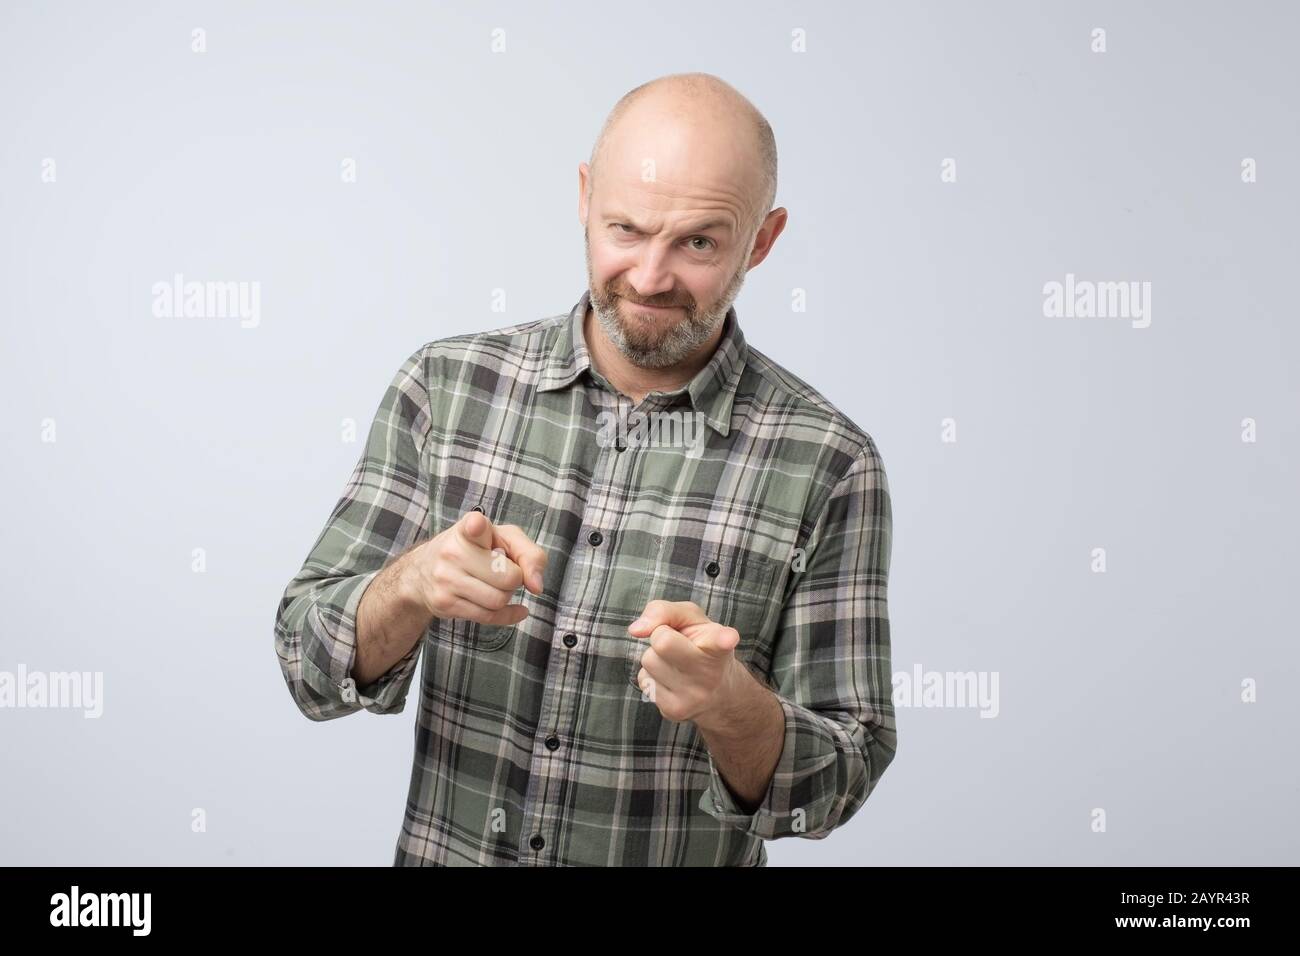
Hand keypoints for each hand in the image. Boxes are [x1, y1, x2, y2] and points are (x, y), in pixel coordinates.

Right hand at [402, 509, 546, 626]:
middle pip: (507, 577)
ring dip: (506, 596)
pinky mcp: (444, 604)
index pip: (474, 526)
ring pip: (498, 600)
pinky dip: (506, 614)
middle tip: (503, 571)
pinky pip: (488, 617)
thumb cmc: (475, 549)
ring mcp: (445, 579)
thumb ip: (530, 555)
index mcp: (468, 528)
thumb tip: (537, 586)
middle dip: (514, 579)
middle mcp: (452, 551)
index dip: (477, 527)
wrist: (425, 570)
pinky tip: (511, 607)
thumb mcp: (505, 539)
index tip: (476, 526)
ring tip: (495, 585)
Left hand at [628, 600, 741, 723]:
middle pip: (662, 642)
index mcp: (719, 647)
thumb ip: (664, 611)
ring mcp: (692, 697)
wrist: (719, 693)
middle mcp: (710, 674)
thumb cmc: (701, 645)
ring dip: (655, 657)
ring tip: (676, 663)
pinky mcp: (673, 711)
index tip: (729, 638)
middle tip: (678, 643)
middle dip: (661, 636)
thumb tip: (635, 630)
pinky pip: (644, 680)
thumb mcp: (691, 619)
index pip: (720, 641)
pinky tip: (671, 679)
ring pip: (648, 661)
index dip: (724, 638)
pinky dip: (652, 675)